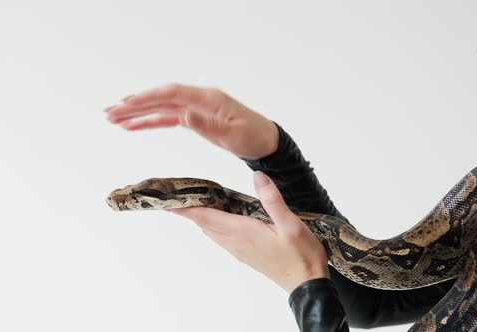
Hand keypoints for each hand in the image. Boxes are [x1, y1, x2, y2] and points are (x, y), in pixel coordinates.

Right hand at [105, 84, 278, 159]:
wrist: (265, 141)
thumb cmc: (253, 137)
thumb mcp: (232, 135)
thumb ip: (207, 124)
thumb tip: (184, 116)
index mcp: (208, 99)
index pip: (171, 94)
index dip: (147, 98)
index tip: (126, 103)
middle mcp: (198, 100)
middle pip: (161, 99)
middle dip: (134, 105)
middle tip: (110, 112)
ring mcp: (195, 109)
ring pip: (161, 108)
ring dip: (138, 113)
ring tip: (114, 119)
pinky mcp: (194, 119)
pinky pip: (168, 118)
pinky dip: (151, 122)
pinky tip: (134, 126)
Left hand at [172, 171, 328, 292]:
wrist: (306, 284)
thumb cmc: (301, 255)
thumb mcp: (290, 225)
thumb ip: (272, 200)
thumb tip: (257, 177)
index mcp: (242, 231)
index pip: (205, 216)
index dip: (186, 207)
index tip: (169, 199)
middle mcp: (235, 241)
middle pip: (203, 223)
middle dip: (188, 209)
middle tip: (176, 194)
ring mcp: (239, 249)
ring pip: (211, 230)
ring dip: (200, 216)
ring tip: (193, 201)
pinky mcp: (245, 253)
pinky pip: (220, 236)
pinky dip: (212, 224)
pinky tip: (218, 217)